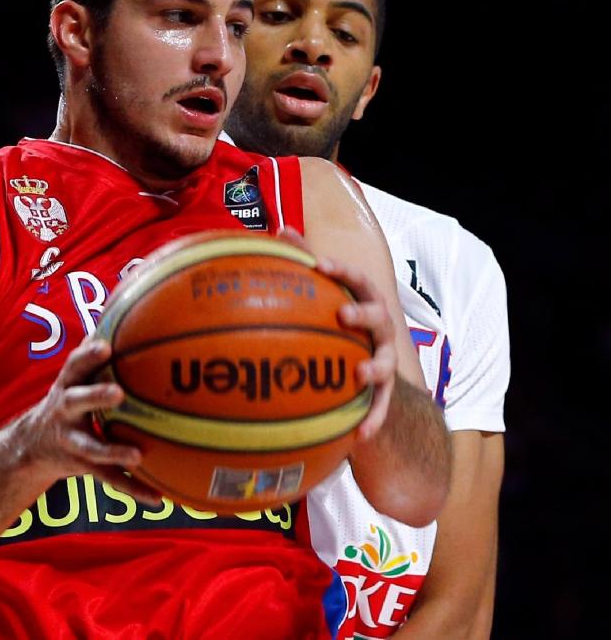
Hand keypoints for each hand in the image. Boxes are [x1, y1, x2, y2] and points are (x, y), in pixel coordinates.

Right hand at [15, 336, 160, 504]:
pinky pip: (110, 479)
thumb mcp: (73, 375)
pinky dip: (135, 488)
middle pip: (76, 401)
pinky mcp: (83, 467)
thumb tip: (124, 304)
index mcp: (66, 385)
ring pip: (91, 447)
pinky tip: (158, 497)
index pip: (74, 365)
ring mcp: (72, 441)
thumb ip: (94, 351)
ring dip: (113, 449)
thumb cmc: (67, 398)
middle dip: (95, 396)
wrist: (31, 446)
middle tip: (118, 393)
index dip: (87, 356)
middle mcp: (65, 412)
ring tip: (137, 454)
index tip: (105, 346)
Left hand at [315, 255, 398, 441]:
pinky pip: (381, 409)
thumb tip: (280, 230)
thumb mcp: (326, 293)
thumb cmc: (339, 323)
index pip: (357, 280)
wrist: (369, 374)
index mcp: (364, 302)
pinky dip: (372, 421)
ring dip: (375, 367)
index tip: (319, 264)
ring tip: (359, 374)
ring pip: (386, 363)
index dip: (341, 271)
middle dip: (362, 314)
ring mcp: (385, 361)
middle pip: (378, 316)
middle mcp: (380, 330)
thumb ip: (305, 262)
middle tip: (343, 314)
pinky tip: (359, 435)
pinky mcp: (384, 395)